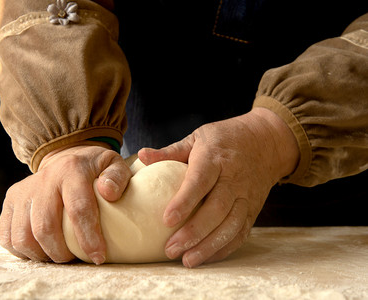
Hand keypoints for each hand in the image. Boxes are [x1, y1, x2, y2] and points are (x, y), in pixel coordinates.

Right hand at [0, 141, 131, 263]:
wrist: (64, 157)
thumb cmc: (93, 169)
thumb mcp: (112, 163)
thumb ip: (117, 176)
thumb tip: (109, 193)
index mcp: (71, 170)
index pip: (78, 209)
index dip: (88, 238)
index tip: (98, 257)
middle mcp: (43, 180)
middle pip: (45, 227)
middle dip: (61, 253)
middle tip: (75, 259)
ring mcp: (23, 191)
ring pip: (22, 237)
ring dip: (42, 255)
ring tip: (58, 255)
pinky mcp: (10, 201)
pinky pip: (7, 237)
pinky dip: (23, 252)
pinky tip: (41, 250)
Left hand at [138, 108, 298, 267]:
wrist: (267, 141)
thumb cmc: (224, 139)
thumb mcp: (197, 138)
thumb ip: (170, 151)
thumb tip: (141, 155)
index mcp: (215, 158)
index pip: (200, 181)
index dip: (184, 202)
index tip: (166, 220)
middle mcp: (233, 178)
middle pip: (216, 209)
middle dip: (193, 232)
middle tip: (170, 249)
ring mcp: (246, 196)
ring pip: (231, 225)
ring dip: (209, 246)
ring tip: (186, 260)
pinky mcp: (253, 209)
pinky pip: (241, 232)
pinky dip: (225, 248)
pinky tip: (206, 258)